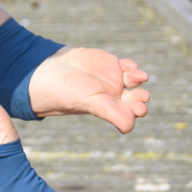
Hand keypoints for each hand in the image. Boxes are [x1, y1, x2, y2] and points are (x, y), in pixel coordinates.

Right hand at [28, 46, 151, 133]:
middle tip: (142, 96)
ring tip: (138, 77)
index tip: (139, 108)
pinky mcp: (109, 63)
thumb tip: (130, 128)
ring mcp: (113, 79)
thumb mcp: (91, 103)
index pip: (131, 112)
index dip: (138, 110)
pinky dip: (131, 66)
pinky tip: (127, 66)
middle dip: (141, 97)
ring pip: (134, 80)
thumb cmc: (67, 92)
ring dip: (139, 78)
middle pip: (136, 97)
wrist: (50, 71)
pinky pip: (127, 66)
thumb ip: (112, 114)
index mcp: (110, 109)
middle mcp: (114, 96)